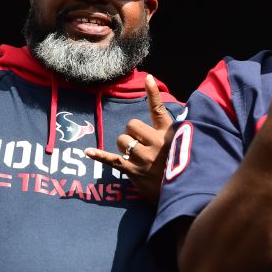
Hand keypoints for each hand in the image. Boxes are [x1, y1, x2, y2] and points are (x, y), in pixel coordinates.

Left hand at [84, 75, 173, 202]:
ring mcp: (143, 159)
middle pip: (131, 126)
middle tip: (142, 145)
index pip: (159, 109)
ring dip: (125, 146)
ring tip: (138, 156)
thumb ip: (172, 131)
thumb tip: (168, 113)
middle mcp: (156, 143)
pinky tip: (88, 152)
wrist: (182, 194)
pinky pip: (112, 161)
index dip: (153, 93)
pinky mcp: (133, 172)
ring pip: (122, 141)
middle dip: (132, 133)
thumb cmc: (180, 168)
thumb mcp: (183, 145)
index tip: (148, 78)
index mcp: (169, 134)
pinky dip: (99, 156)